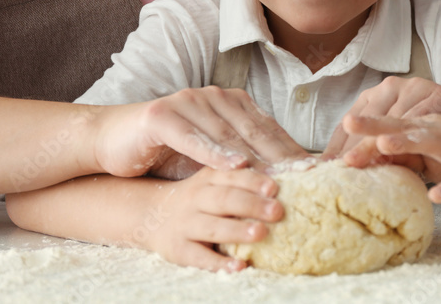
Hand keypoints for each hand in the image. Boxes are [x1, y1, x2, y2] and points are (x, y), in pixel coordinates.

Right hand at [91, 86, 308, 177]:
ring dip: (252, 158)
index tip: (313, 176)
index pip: (267, 130)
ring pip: (226, 134)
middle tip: (303, 180)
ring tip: (274, 179)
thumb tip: (282, 184)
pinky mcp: (163, 115)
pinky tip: (233, 166)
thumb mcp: (210, 156)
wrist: (113, 139)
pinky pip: (193, 137)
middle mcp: (213, 97)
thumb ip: (242, 162)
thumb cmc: (166, 151)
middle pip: (252, 131)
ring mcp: (188, 102)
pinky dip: (214, 152)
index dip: (290, 152)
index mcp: (231, 102)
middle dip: (279, 157)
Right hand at [144, 166, 282, 271]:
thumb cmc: (197, 198)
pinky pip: (199, 257)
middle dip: (251, 204)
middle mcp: (196, 198)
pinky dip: (219, 263)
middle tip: (277, 210)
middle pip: (224, 199)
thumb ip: (241, 178)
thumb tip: (290, 174)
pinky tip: (239, 266)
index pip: (231, 175)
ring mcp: (185, 224)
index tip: (275, 185)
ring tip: (261, 233)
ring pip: (212, 227)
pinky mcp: (178, 249)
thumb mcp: (213, 181)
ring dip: (237, 231)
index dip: (252, 180)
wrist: (150, 214)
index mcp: (209, 177)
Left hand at [342, 113, 440, 203]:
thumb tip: (360, 161)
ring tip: (384, 145)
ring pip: (432, 141)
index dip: (362, 134)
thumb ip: (399, 154)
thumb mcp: (427, 153)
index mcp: (423, 126)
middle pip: (404, 125)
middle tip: (349, 124)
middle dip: (376, 126)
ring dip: (407, 142)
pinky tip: (435, 196)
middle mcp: (439, 130)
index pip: (387, 127)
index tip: (334, 141)